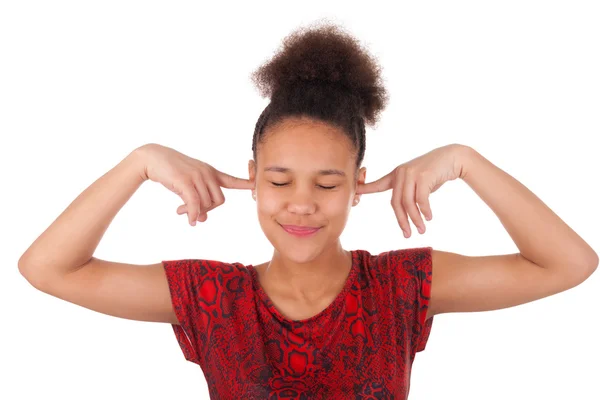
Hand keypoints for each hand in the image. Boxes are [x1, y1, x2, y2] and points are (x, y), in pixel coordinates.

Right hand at [138, 143, 253, 225]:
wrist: (153, 158)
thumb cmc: (171, 172)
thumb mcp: (187, 186)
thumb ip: (197, 201)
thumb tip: (201, 220)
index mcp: (210, 172)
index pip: (232, 180)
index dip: (245, 184)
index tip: (256, 186)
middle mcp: (207, 173)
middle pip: (218, 201)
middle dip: (207, 210)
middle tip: (192, 213)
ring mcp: (197, 176)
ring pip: (207, 204)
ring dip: (194, 213)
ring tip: (181, 211)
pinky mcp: (186, 181)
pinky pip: (195, 204)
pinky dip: (192, 215)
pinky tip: (186, 218)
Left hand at [356, 143, 468, 237]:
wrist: (452, 158)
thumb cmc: (434, 172)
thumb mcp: (417, 181)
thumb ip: (408, 193)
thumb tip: (407, 211)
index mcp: (396, 174)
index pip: (377, 184)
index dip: (364, 189)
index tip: (353, 192)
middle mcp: (401, 173)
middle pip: (396, 203)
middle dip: (402, 221)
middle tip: (407, 234)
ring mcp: (411, 174)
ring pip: (408, 203)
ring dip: (415, 219)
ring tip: (421, 229)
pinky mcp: (423, 176)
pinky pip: (421, 199)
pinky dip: (425, 211)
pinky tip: (429, 217)